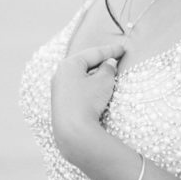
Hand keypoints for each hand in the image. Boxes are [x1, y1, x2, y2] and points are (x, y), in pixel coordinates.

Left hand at [51, 42, 124, 160]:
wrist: (72, 131)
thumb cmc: (87, 101)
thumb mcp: (103, 82)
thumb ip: (108, 69)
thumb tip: (108, 64)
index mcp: (69, 63)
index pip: (93, 53)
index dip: (110, 51)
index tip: (122, 49)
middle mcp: (59, 73)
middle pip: (83, 63)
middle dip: (99, 60)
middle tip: (114, 57)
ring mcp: (58, 88)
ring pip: (79, 76)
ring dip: (93, 73)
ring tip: (107, 72)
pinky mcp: (60, 102)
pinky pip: (76, 87)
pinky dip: (87, 84)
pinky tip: (95, 88)